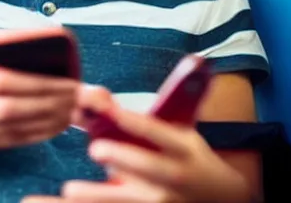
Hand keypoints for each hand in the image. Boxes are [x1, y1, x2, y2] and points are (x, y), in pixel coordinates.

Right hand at [0, 28, 78, 158]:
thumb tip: (46, 38)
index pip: (3, 77)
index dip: (40, 83)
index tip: (70, 82)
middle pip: (9, 105)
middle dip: (49, 103)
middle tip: (76, 98)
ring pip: (10, 127)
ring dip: (47, 121)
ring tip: (72, 112)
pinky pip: (6, 142)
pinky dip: (35, 135)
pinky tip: (54, 127)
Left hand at [23, 107, 252, 202]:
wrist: (221, 197)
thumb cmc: (191, 156)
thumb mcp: (180, 132)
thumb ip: (144, 119)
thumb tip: (100, 98)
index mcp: (182, 147)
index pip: (157, 131)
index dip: (135, 122)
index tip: (112, 112)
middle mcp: (174, 176)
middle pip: (146, 168)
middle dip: (122, 158)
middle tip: (95, 149)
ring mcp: (163, 202)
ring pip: (127, 200)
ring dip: (96, 195)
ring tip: (69, 191)